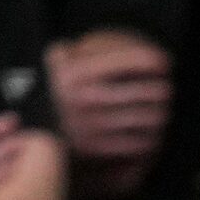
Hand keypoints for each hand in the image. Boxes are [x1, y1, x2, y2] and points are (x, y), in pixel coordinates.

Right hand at [48, 29, 172, 199]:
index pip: (127, 61)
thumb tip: (119, 53)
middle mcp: (83, 98)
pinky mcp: (99, 148)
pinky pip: (142, 143)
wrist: (33, 132)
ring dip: (162, 114)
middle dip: (163, 90)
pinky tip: (152, 133)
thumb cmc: (55, 92)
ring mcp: (92, 124)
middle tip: (166, 90)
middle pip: (148, 92)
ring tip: (161, 111)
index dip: (151, 60)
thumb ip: (80, 50)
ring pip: (151, 118)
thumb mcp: (57, 62)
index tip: (165, 61)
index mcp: (75, 72)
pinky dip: (153, 138)